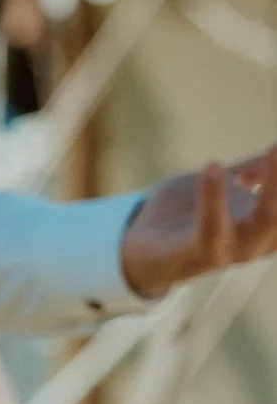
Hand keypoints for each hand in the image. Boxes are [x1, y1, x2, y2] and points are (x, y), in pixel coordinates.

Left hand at [118, 146, 276, 299]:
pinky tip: (213, 167)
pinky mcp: (201, 254)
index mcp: (266, 228)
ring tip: (273, 151)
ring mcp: (233, 251)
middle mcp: (258, 243)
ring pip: (265, 222)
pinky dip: (214, 197)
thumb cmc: (185, 215)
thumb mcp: (221, 186)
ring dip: (273, 187)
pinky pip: (213, 227)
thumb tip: (275, 148)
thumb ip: (248, 172)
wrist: (140, 250)